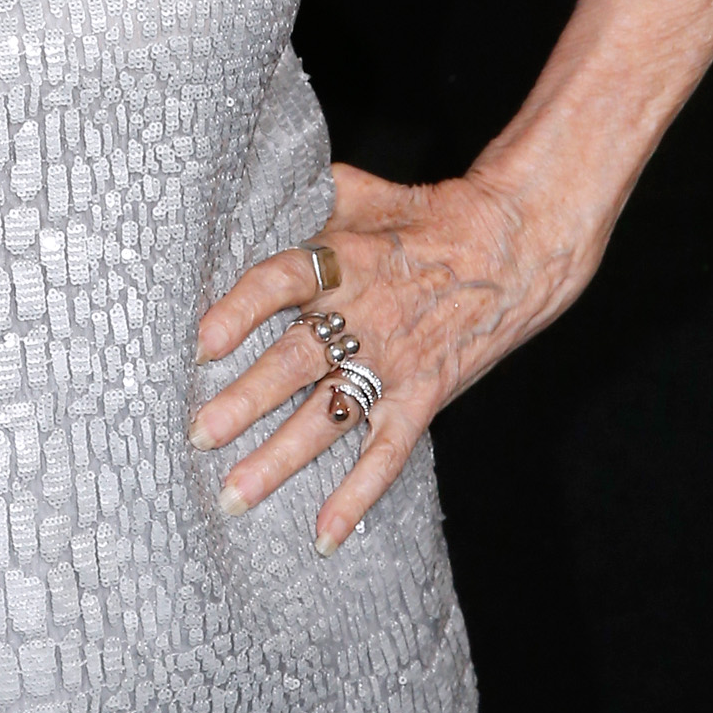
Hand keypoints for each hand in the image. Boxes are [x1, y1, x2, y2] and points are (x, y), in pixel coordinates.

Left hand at [191, 161, 582, 552]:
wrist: (514, 243)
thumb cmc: (428, 215)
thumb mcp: (366, 192)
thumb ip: (308, 193)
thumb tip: (258, 177)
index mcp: (342, 260)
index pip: (280, 283)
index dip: (239, 312)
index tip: (201, 344)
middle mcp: (362, 316)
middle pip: (294, 362)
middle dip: (242, 402)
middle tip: (197, 434)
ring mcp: (392, 362)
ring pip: (328, 416)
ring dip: (279, 459)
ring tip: (233, 495)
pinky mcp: (422, 396)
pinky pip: (387, 452)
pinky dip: (357, 496)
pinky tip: (324, 535)